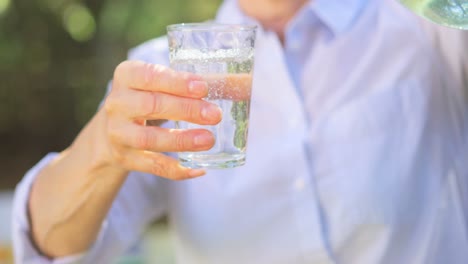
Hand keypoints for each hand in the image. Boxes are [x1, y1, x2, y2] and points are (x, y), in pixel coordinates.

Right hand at [99, 60, 221, 179]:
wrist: (115, 127)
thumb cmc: (148, 97)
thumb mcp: (161, 83)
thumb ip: (192, 83)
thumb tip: (238, 85)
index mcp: (127, 76)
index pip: (150, 76)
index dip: (177, 82)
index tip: (203, 88)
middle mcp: (117, 103)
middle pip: (151, 105)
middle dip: (186, 110)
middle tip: (215, 115)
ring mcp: (118, 132)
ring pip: (149, 139)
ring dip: (181, 141)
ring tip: (208, 140)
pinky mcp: (124, 157)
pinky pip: (152, 166)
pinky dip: (176, 170)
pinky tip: (198, 169)